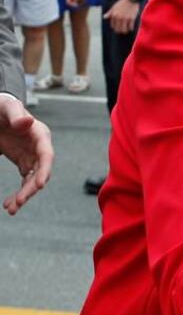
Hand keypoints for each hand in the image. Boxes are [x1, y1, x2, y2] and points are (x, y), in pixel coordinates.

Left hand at [0, 95, 52, 214]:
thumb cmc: (3, 106)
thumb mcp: (8, 107)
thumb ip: (16, 115)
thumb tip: (27, 121)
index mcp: (40, 134)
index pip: (47, 155)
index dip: (45, 170)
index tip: (40, 185)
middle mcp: (40, 148)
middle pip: (40, 172)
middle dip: (30, 188)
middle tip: (17, 203)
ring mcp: (32, 156)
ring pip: (33, 180)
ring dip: (25, 195)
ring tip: (11, 208)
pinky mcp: (23, 161)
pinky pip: (25, 180)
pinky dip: (19, 192)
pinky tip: (10, 204)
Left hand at [105, 0, 139, 33]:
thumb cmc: (122, 2)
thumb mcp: (114, 7)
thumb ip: (109, 13)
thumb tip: (104, 17)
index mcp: (114, 15)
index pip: (113, 26)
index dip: (115, 28)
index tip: (117, 29)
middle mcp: (119, 17)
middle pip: (118, 29)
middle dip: (120, 31)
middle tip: (122, 32)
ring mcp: (125, 18)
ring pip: (124, 29)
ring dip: (125, 31)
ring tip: (126, 31)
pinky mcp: (132, 18)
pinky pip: (130, 26)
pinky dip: (131, 28)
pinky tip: (131, 28)